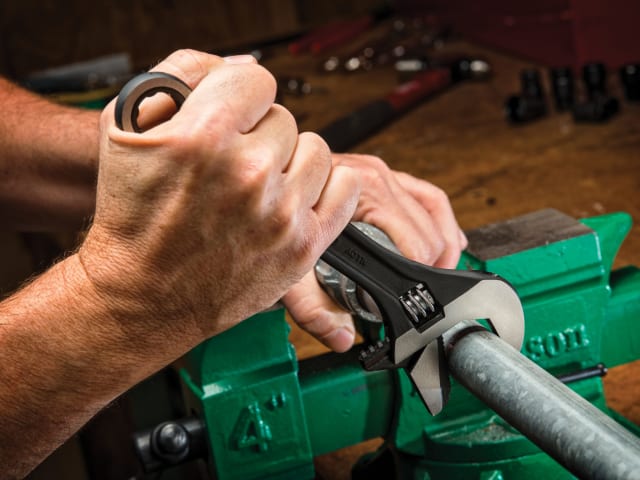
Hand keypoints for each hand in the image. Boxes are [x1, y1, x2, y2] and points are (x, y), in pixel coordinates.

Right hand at [77, 50, 359, 349]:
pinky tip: (298, 194)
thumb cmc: (132, 211)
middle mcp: (248, 174)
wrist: (146, 292)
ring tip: (262, 185)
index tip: (230, 120)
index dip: (239, 98)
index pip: (257, 81)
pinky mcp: (303, 246)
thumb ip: (183, 75)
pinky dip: (328, 185)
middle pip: (284, 119)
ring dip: (291, 161)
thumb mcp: (125, 125)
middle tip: (233, 166)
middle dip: (259, 135)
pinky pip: (347, 187)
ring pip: (316, 150)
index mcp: (203, 137)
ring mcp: (281, 214)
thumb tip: (243, 67)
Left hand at [283, 153, 466, 351]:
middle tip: (420, 297)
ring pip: (434, 211)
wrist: (265, 190)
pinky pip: (428, 198)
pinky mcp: (385, 176)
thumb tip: (342, 337)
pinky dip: (442, 222)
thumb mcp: (290, 270)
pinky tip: (448, 242)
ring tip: (438, 275)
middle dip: (431, 267)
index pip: (415, 245)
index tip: (408, 301)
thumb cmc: (275, 222)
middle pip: (429, 231)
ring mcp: (382, 174)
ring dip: (444, 245)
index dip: (416, 280)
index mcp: (361, 196)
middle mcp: (376, 178)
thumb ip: (312, 309)